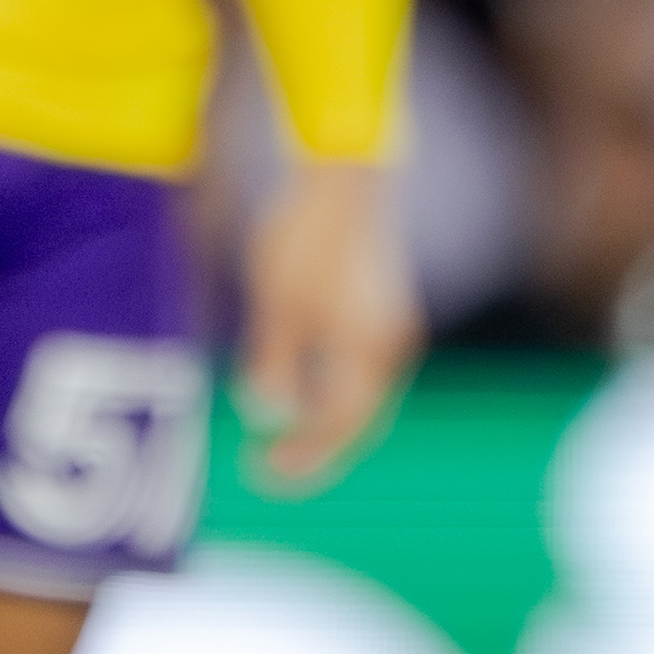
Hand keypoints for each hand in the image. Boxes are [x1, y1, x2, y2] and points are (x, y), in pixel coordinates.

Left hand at [236, 158, 419, 492]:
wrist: (343, 182)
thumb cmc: (305, 240)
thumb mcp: (278, 305)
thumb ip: (275, 365)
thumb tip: (269, 417)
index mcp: (366, 351)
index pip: (336, 426)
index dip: (301, 457)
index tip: (259, 471)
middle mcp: (390, 348)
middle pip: (357, 422)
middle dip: (315, 451)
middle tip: (267, 469)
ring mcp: (394, 332)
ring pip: (363, 400)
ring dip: (324, 426)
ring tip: (283, 441)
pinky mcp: (387, 316)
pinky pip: (364, 376)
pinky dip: (335, 397)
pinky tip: (305, 396)